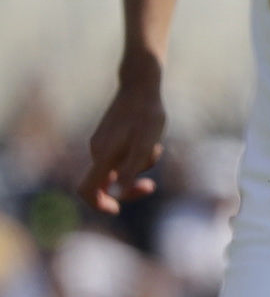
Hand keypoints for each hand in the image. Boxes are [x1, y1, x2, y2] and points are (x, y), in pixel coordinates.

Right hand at [78, 74, 167, 212]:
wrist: (141, 86)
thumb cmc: (146, 116)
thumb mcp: (144, 146)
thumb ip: (130, 170)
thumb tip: (118, 194)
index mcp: (103, 156)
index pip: (87, 189)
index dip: (99, 204)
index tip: (116, 210)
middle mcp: (98, 152)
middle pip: (107, 183)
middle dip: (129, 187)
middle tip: (151, 186)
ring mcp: (103, 144)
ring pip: (120, 168)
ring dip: (139, 167)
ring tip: (155, 146)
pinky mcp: (111, 137)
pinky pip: (123, 156)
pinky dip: (138, 156)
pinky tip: (153, 141)